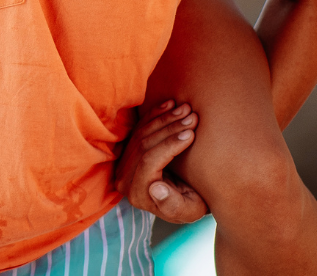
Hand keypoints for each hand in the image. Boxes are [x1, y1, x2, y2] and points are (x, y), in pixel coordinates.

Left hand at [114, 100, 208, 223]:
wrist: (186, 198)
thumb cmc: (191, 206)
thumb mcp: (189, 211)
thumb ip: (173, 206)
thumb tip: (156, 188)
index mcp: (138, 194)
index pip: (149, 162)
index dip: (169, 145)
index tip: (190, 133)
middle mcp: (125, 178)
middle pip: (144, 145)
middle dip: (170, 128)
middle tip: (192, 116)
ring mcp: (124, 162)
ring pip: (141, 133)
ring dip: (165, 118)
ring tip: (186, 109)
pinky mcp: (128, 150)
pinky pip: (139, 127)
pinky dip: (155, 114)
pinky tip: (170, 104)